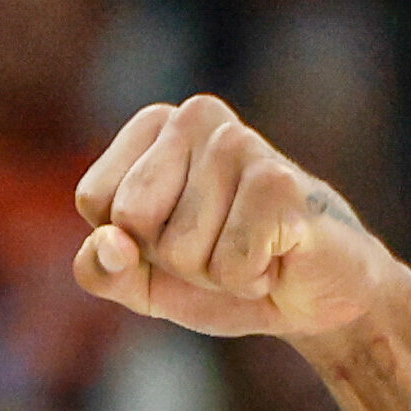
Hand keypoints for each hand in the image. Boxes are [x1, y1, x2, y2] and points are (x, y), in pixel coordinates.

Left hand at [74, 95, 410, 345]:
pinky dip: (250, 280)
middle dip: (171, 259)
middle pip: (132, 220)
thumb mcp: (143, 282)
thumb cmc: (224, 273)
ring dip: (216, 273)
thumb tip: (110, 244)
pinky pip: (229, 265)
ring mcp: (241, 144)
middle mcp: (196, 116)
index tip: (177, 236)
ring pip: (181, 249)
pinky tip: (277, 256)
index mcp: (156, 124)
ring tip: (252, 249)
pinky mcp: (280, 183)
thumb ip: (101, 269)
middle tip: (219, 245)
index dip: (131, 244)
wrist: (314, 294)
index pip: (95, 200)